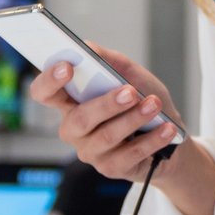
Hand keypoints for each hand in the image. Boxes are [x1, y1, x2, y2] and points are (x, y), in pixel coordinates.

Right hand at [29, 44, 185, 184]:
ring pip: (106, 137)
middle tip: (131, 92)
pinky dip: (151, 139)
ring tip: (154, 105)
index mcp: (72, 102)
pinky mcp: (111, 168)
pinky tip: (167, 128)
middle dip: (106, 104)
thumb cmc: (144, 99)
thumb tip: (88, 46)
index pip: (45, 93)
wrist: (169, 133)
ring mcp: (91, 151)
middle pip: (78, 119)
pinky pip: (129, 155)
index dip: (49, 81)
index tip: (67, 66)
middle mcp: (75, 129)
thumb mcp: (130, 74)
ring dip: (133, 119)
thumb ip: (109, 60)